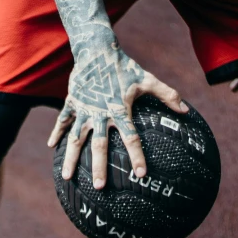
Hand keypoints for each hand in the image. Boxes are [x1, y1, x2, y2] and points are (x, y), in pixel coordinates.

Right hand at [47, 43, 187, 189]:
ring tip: (66, 178)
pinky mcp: (71, 103)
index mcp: (119, 110)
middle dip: (98, 167)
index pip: (131, 138)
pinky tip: (52, 147)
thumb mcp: (147, 80)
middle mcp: (99, 114)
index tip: (140, 175)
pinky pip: (62, 121)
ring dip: (70, 159)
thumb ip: (168, 95)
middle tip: (99, 187)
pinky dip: (56, 134)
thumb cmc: (125, 67)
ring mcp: (83, 109)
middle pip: (99, 146)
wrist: (96, 49)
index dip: (137, 156)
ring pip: (75, 139)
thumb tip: (186, 111)